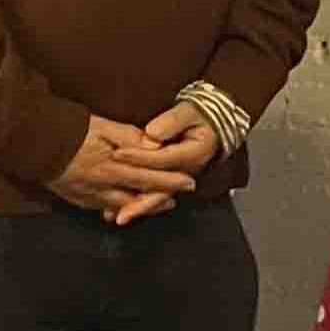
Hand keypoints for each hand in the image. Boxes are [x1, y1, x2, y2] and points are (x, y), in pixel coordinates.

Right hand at [50, 113, 204, 224]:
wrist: (34, 143)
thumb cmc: (73, 130)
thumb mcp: (105, 127)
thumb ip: (132, 138)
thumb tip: (157, 147)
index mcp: (115, 169)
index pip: (150, 179)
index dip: (172, 182)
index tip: (190, 183)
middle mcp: (104, 188)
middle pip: (139, 199)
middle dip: (159, 200)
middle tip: (175, 201)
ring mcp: (89, 196)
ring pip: (121, 208)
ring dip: (140, 208)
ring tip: (154, 205)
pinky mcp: (77, 199)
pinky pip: (101, 209)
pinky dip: (116, 209)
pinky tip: (123, 208)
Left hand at [108, 104, 223, 226]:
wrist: (211, 125)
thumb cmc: (199, 116)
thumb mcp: (188, 112)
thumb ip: (171, 122)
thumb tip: (151, 136)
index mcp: (195, 154)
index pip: (163, 159)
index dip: (140, 157)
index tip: (118, 153)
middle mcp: (189, 172)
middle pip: (163, 190)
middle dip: (139, 200)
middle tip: (118, 207)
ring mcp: (180, 179)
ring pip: (159, 197)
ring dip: (139, 208)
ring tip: (118, 218)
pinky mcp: (172, 181)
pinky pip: (156, 195)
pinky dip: (140, 204)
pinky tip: (122, 211)